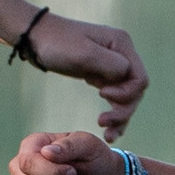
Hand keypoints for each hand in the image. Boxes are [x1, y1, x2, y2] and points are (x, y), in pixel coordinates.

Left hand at [21, 13, 148, 133]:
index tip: (102, 94)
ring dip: (120, 116)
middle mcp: (122, 53)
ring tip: (108, 136)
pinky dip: (113, 112)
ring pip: (127, 97)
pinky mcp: (101, 74)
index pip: (139, 78)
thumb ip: (111, 64)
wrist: (36, 38)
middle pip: (135, 90)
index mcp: (122, 44)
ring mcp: (112, 65)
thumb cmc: (57, 43)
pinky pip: (115, 97)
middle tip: (102, 123)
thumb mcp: (84, 53)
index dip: (126, 93)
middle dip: (123, 109)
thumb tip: (127, 75)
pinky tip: (107, 130)